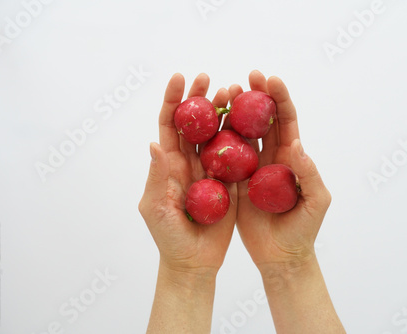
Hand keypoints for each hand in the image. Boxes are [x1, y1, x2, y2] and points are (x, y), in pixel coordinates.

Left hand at [139, 73, 236, 275]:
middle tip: (209, 78)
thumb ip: (158, 176)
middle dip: (199, 98)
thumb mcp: (156, 208)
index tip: (180, 78)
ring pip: (218, 134)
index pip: (169, 125)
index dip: (172, 100)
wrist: (194, 261)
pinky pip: (237, 155)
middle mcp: (189, 161)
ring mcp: (211, 169)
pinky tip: (251, 119)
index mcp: (168, 164)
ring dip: (224, 111)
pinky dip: (243, 136)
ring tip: (234, 90)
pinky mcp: (230, 181)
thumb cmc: (168, 237)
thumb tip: (154, 143)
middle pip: (194, 123)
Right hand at [229, 70, 331, 272]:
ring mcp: (252, 168)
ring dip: (234, 112)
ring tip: (224, 92)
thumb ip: (309, 174)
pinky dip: (218, 139)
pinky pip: (225, 157)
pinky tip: (208, 125)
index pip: (287, 121)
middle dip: (256, 97)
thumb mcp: (316, 201)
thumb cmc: (304, 229)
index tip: (270, 79)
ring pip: (242, 134)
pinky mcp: (235, 181)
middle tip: (245, 78)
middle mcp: (271, 157)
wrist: (281, 255)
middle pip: (263, 121)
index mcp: (292, 156)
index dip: (280, 99)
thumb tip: (297, 144)